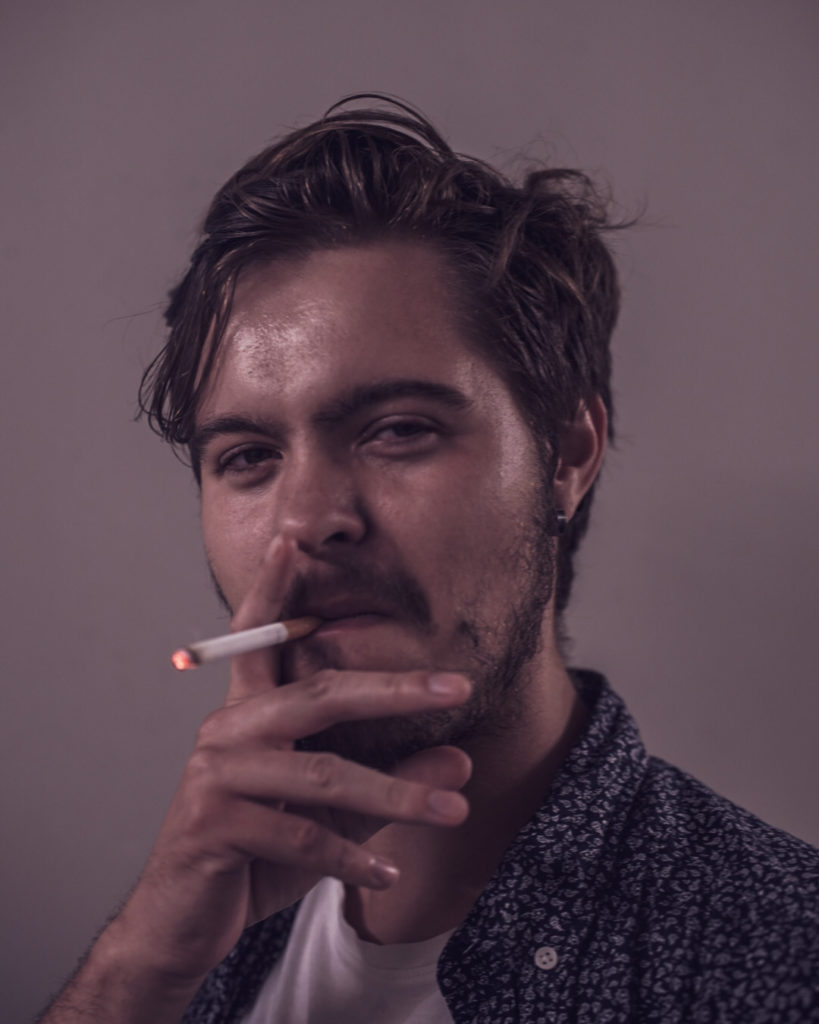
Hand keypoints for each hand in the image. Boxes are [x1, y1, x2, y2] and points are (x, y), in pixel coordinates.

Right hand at [108, 535, 472, 986]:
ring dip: (395, 796)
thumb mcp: (332, 816)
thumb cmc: (255, 853)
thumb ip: (390, 783)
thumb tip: (461, 761)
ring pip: (322, 775)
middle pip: (319, 694)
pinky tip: (389, 876)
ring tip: (451, 813)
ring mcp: (217, 775)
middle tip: (456, 687)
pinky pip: (300, 835)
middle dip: (393, 689)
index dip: (274, 591)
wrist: (183, 921)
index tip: (290, 543)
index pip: (260, 640)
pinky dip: (351, 857)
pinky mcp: (213, 824)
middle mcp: (228, 731)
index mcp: (248, 714)